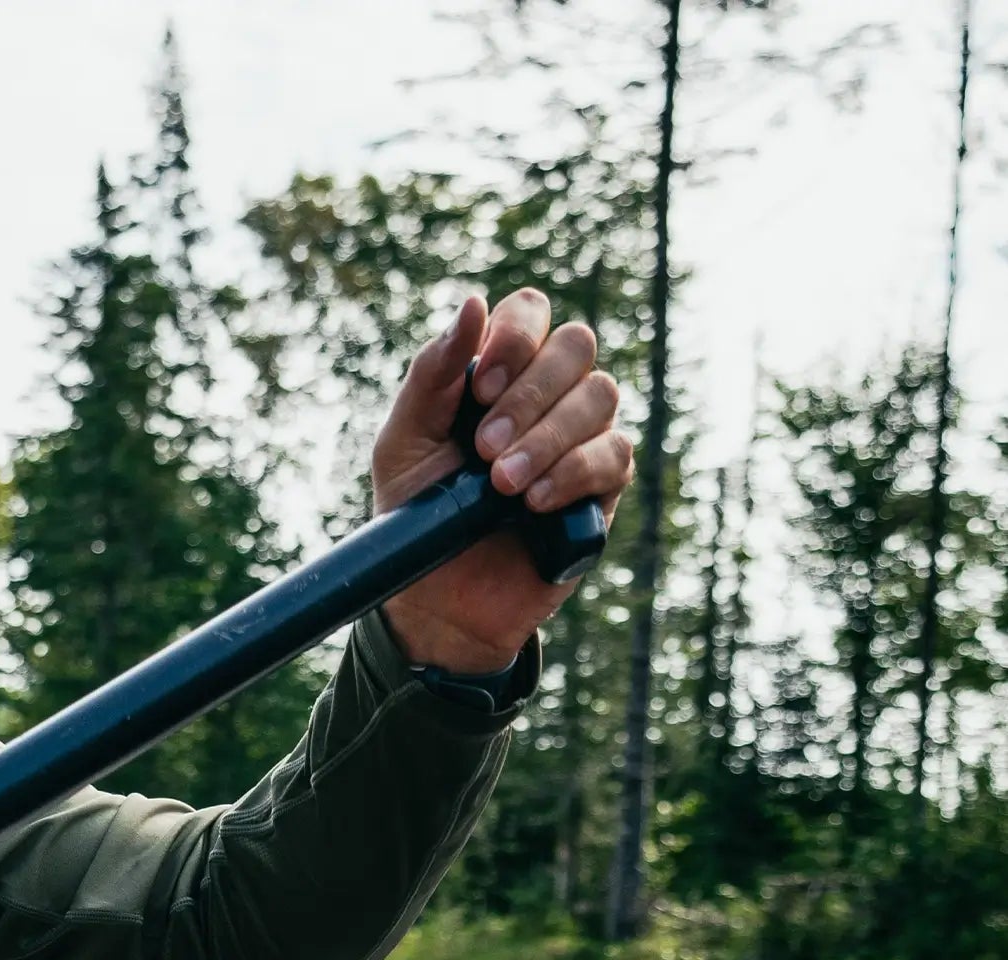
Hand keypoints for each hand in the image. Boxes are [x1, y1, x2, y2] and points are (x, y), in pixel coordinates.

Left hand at [373, 289, 632, 676]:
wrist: (436, 600)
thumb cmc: (417, 515)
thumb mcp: (404, 442)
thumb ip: (430, 374)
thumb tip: (473, 303)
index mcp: (500, 373)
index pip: (530, 313)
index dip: (515, 338)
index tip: (480, 387)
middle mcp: (548, 395)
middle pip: (574, 346)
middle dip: (528, 394)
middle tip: (483, 449)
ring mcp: (581, 437)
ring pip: (600, 395)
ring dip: (547, 437)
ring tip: (501, 485)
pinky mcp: (602, 488)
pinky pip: (613, 455)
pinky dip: (573, 472)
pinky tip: (534, 503)